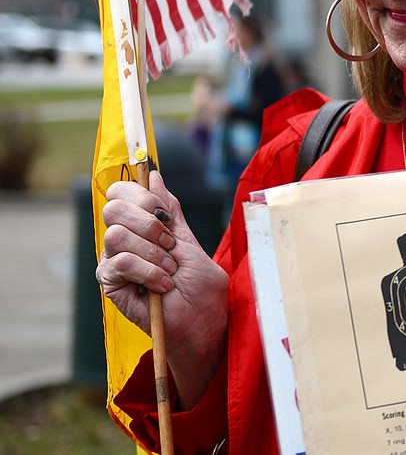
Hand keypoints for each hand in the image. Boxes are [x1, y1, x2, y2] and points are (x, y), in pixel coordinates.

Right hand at [96, 170, 228, 407]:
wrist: (203, 322)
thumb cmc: (201, 287)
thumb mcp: (190, 241)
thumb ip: (171, 211)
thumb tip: (153, 175)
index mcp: (141, 226)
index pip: (120, 192)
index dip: (141, 195)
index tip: (165, 213)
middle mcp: (123, 240)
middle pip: (113, 207)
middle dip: (149, 222)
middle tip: (170, 244)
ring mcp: (114, 261)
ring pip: (116, 234)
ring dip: (152, 251)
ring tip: (170, 270)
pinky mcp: (110, 284)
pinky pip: (118, 263)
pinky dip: (147, 271)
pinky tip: (163, 284)